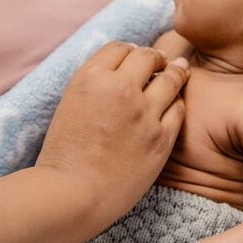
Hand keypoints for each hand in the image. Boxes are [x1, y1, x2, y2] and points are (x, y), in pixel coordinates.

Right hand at [37, 42, 187, 226]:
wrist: (72, 194)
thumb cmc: (63, 154)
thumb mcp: (70, 104)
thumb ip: (94, 84)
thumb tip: (117, 72)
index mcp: (91, 77)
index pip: (119, 48)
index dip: (129, 52)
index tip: (133, 59)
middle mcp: (120, 88)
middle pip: (148, 56)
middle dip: (154, 58)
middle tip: (159, 63)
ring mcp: (144, 112)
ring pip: (171, 78)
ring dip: (173, 74)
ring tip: (176, 74)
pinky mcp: (161, 137)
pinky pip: (179, 108)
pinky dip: (176, 103)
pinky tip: (173, 105)